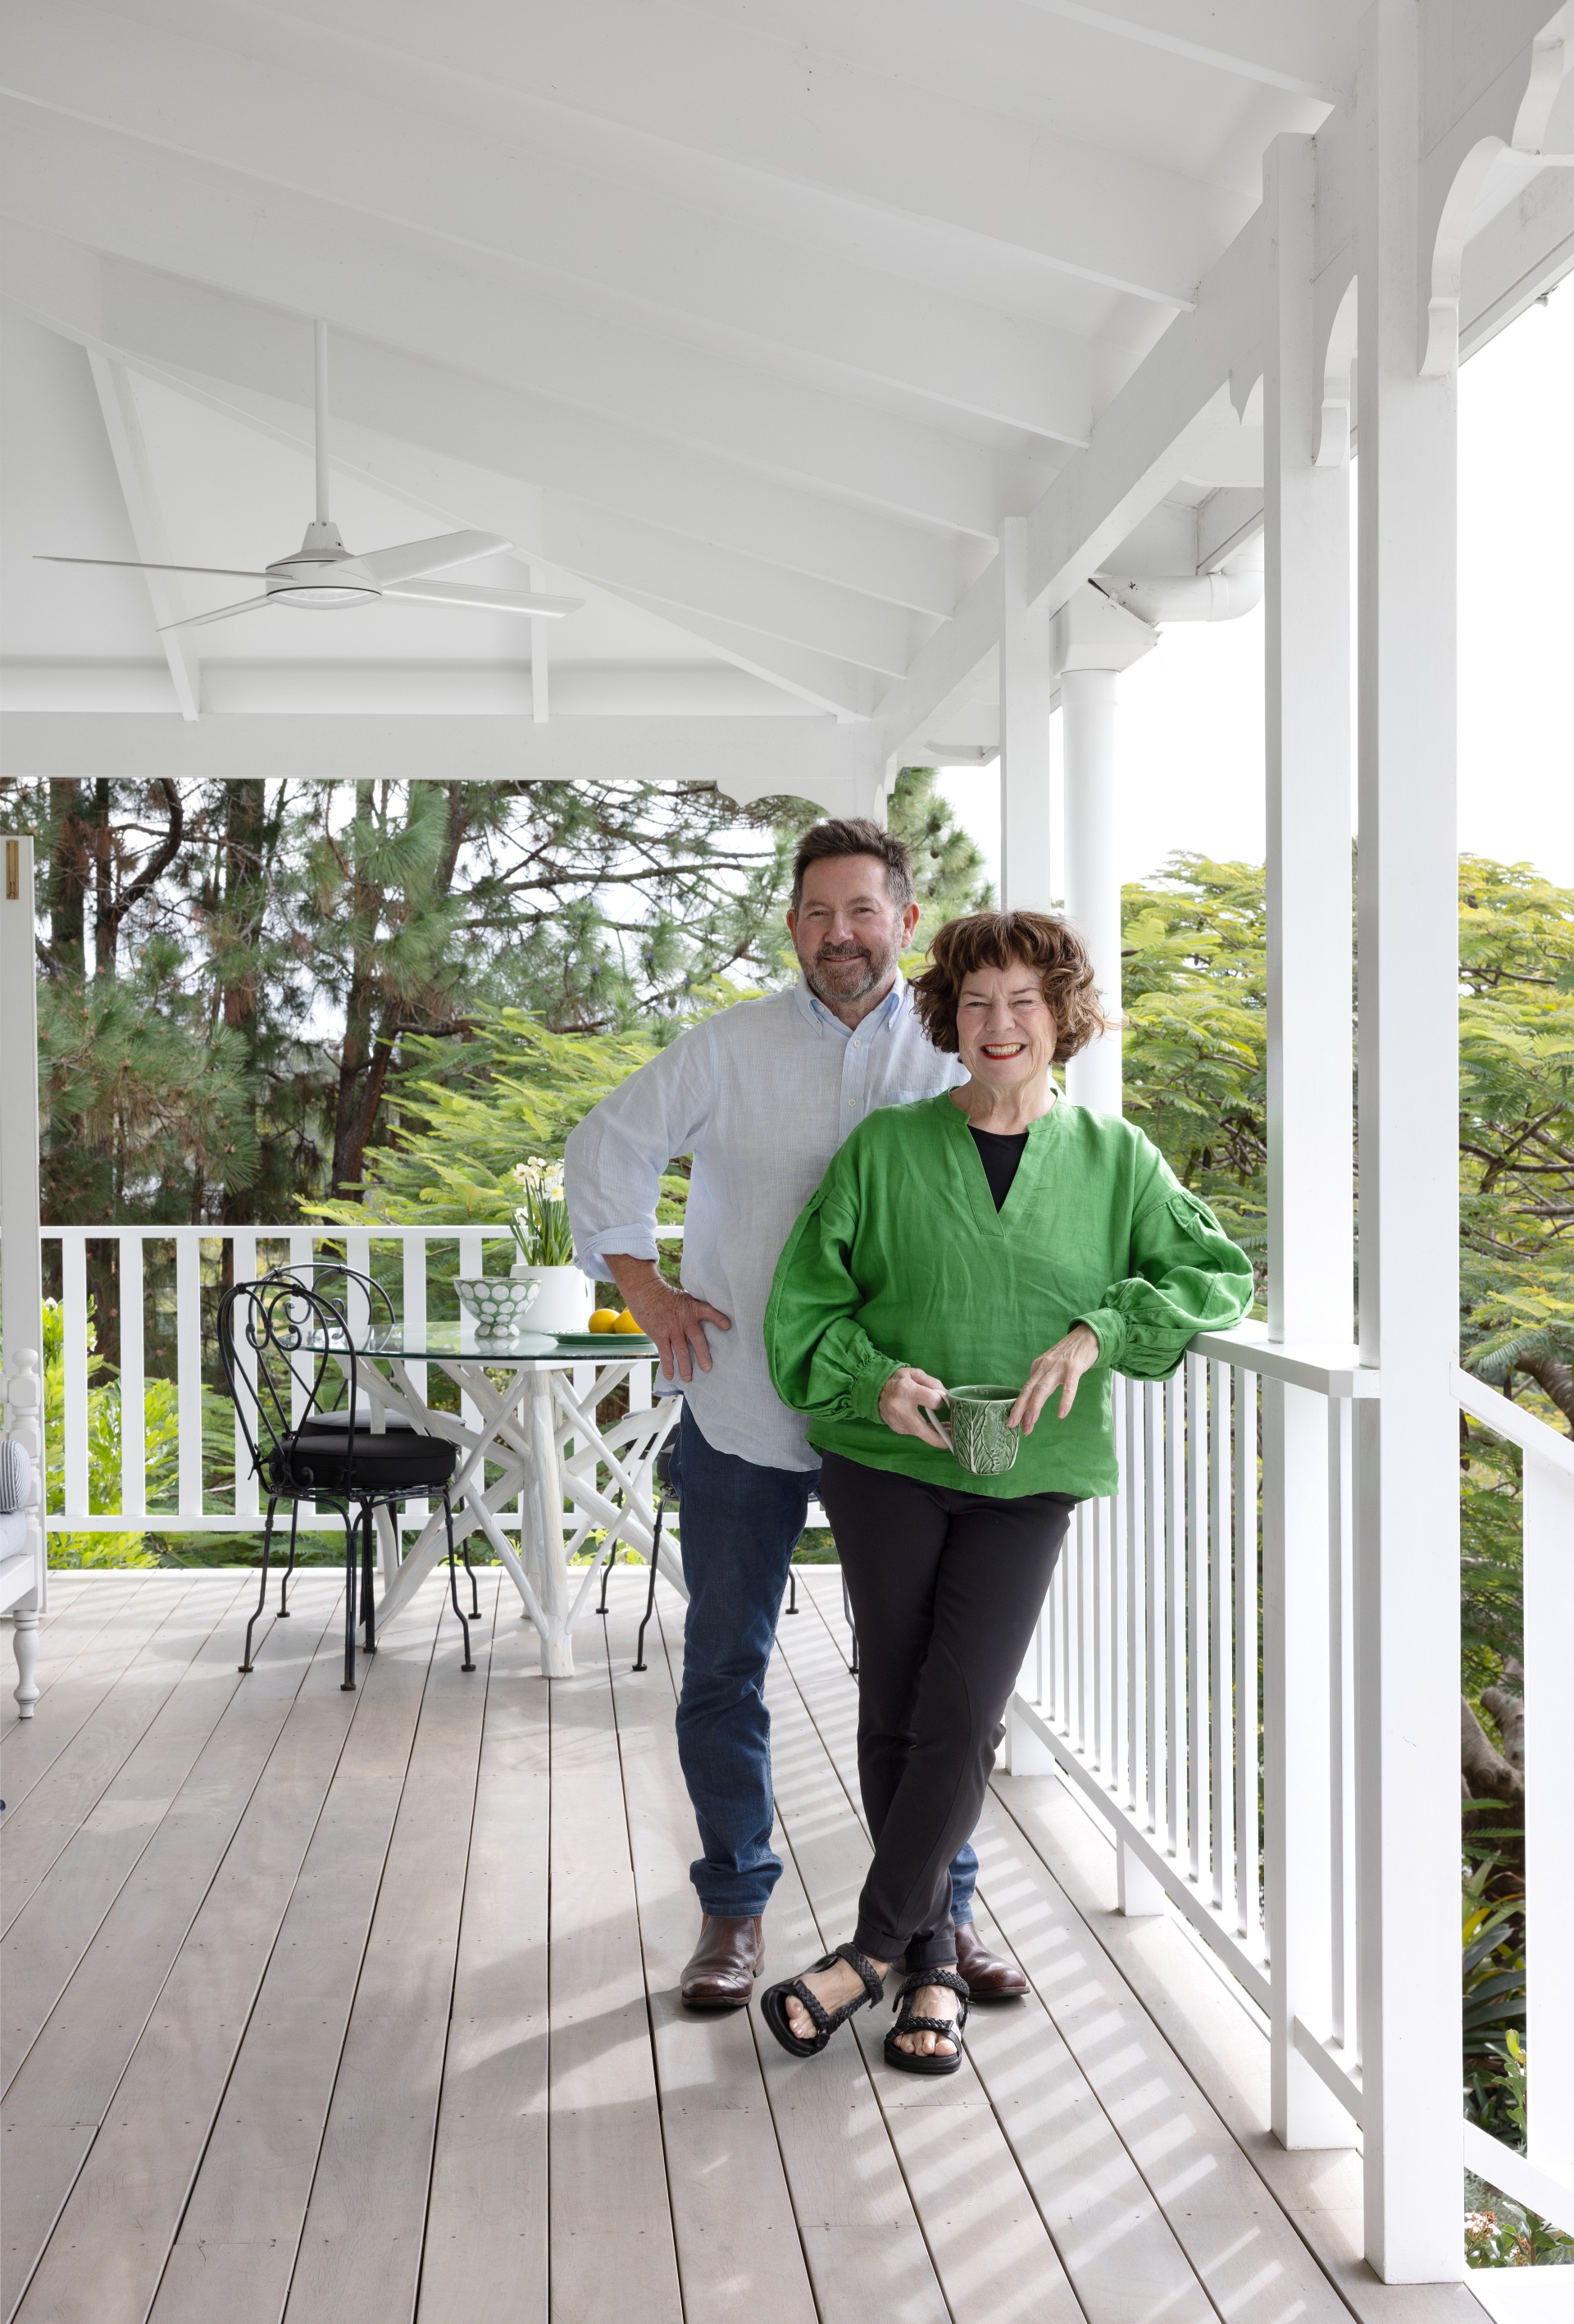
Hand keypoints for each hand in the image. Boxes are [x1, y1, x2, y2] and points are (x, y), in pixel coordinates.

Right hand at [604, 1257, 730, 1382]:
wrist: (644, 1290)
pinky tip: (670, 1376)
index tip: (727, 1326)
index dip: (718, 1318)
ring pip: (681, 1350)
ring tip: (689, 1378)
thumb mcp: (684, 1298)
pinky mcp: (659, 1334)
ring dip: (685, 1366)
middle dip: (703, 1355)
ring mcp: (671, 1328)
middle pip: (697, 1338)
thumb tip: (707, 1321)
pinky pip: (665, 1353)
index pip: (708, 1311)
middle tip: (707, 1368)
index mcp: (692, 1307)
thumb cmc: (665, 1295)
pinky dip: (668, 1366)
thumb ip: (694, 1310)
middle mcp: (684, 1318)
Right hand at [878, 1365, 949, 1449]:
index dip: (940, 1401)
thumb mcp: (915, 1374)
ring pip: (921, 1434)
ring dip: (936, 1435)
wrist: (875, 1389)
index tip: (942, 1400)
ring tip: (948, 1432)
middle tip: (954, 1440)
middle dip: (940, 1438)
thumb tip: (947, 1396)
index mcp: (907, 1390)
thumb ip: (933, 1383)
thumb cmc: (899, 1380)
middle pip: (923, 1430)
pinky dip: (925, 1431)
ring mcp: (897, 1421)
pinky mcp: (897, 1428)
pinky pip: (915, 1432)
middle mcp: (900, 1408)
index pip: (932, 1401)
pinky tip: (932, 1428)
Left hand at [1008, 1325, 1100, 1432]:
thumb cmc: (1069, 1354)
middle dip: (1020, 1409)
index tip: (1012, 1422)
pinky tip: (1061, 1413)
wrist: (1086, 1335)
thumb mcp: (1051, 1366)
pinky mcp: (1074, 1367)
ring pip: (1043, 1388)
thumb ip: (1042, 1379)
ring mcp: (1059, 1366)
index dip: (1018, 1407)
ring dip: (1035, 1407)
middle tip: (1013, 1426)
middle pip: (1029, 1390)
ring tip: (1030, 1423)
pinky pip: (1069, 1386)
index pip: (1025, 1390)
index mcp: (1038, 1367)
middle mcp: (1044, 1366)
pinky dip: (1064, 1400)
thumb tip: (1033, 1400)